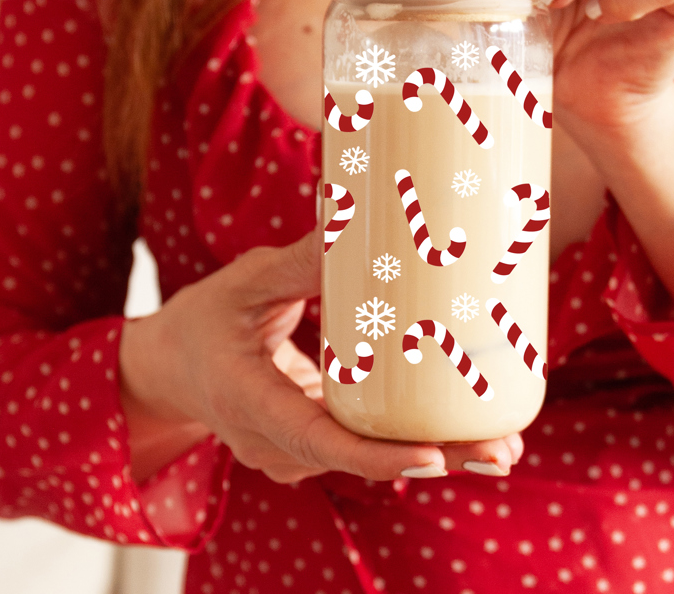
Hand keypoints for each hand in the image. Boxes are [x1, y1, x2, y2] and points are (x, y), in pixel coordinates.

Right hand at [119, 229, 522, 483]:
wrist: (171, 367)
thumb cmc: (204, 322)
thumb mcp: (244, 283)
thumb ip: (297, 260)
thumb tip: (350, 213)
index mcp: (252, 406)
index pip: (320, 443)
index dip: (378, 454)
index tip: (431, 455)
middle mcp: (278, 445)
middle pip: (365, 460)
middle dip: (436, 457)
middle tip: (501, 449)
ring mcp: (296, 451)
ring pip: (373, 458)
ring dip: (437, 452)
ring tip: (502, 443)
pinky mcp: (315, 441)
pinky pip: (368, 444)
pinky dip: (416, 439)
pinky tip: (467, 429)